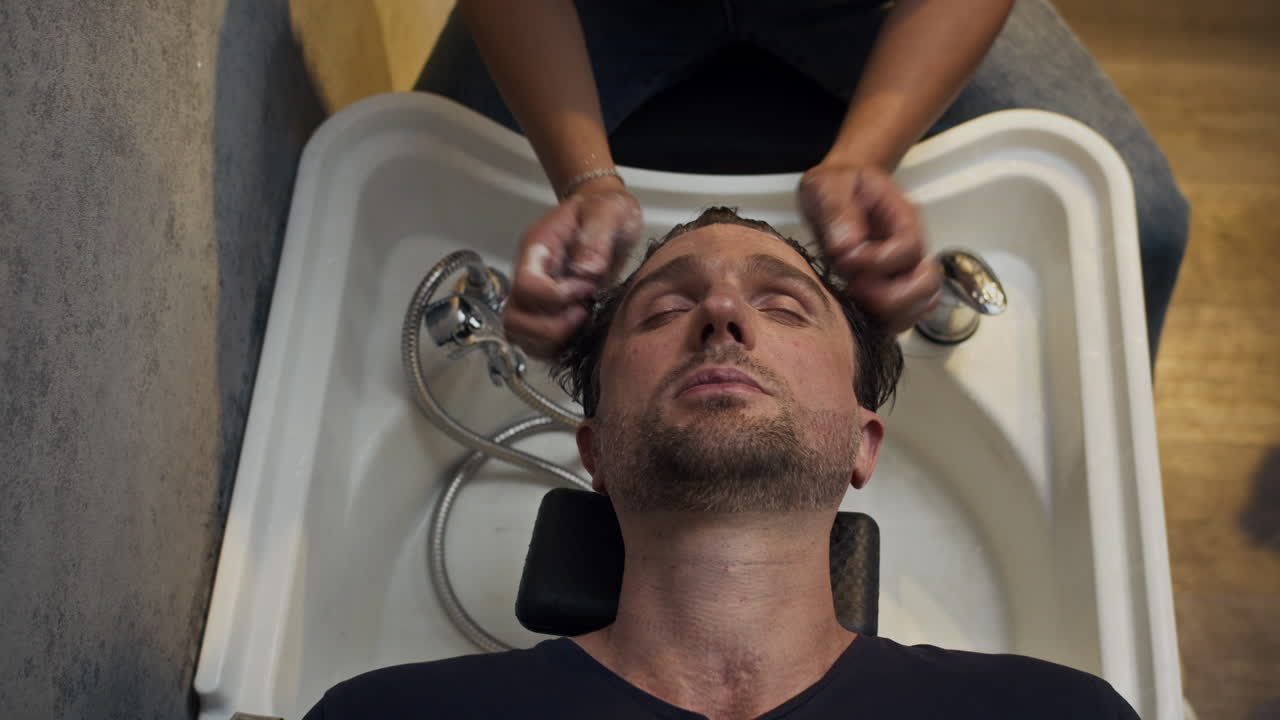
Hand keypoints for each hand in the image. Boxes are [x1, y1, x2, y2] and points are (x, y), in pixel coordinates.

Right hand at [504, 179, 641, 359]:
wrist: (607, 217)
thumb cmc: (606, 211)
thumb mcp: (609, 211)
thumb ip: (598, 236)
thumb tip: (587, 271)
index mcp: (537, 249)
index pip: (528, 285)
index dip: (558, 296)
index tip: (589, 287)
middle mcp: (527, 275)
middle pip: (514, 318)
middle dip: (551, 327)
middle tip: (584, 313)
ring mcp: (533, 297)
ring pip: (520, 335)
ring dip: (551, 341)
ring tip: (582, 323)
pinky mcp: (545, 313)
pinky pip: (536, 344)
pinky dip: (555, 348)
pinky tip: (580, 332)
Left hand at [798, 164, 941, 332]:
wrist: (836, 191)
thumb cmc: (835, 185)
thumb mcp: (828, 185)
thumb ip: (837, 210)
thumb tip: (847, 245)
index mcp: (900, 216)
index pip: (908, 247)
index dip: (879, 260)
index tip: (845, 258)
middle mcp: (908, 246)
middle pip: (927, 283)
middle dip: (892, 295)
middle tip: (855, 287)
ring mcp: (902, 269)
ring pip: (921, 304)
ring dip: (891, 312)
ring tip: (858, 300)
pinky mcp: (889, 286)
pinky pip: (905, 314)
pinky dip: (888, 320)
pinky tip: (861, 310)